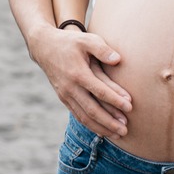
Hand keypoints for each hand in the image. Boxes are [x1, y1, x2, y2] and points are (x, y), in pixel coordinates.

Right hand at [28, 24, 131, 138]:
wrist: (44, 47)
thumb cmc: (70, 42)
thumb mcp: (86, 39)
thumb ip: (102, 49)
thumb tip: (118, 60)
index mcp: (78, 73)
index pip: (100, 91)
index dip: (115, 100)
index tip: (130, 107)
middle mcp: (70, 88)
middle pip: (92, 110)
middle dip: (110, 121)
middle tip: (126, 129)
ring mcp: (65, 95)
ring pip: (84, 117)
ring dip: (101, 127)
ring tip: (118, 134)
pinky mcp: (63, 98)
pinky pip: (78, 115)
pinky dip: (91, 125)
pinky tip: (102, 131)